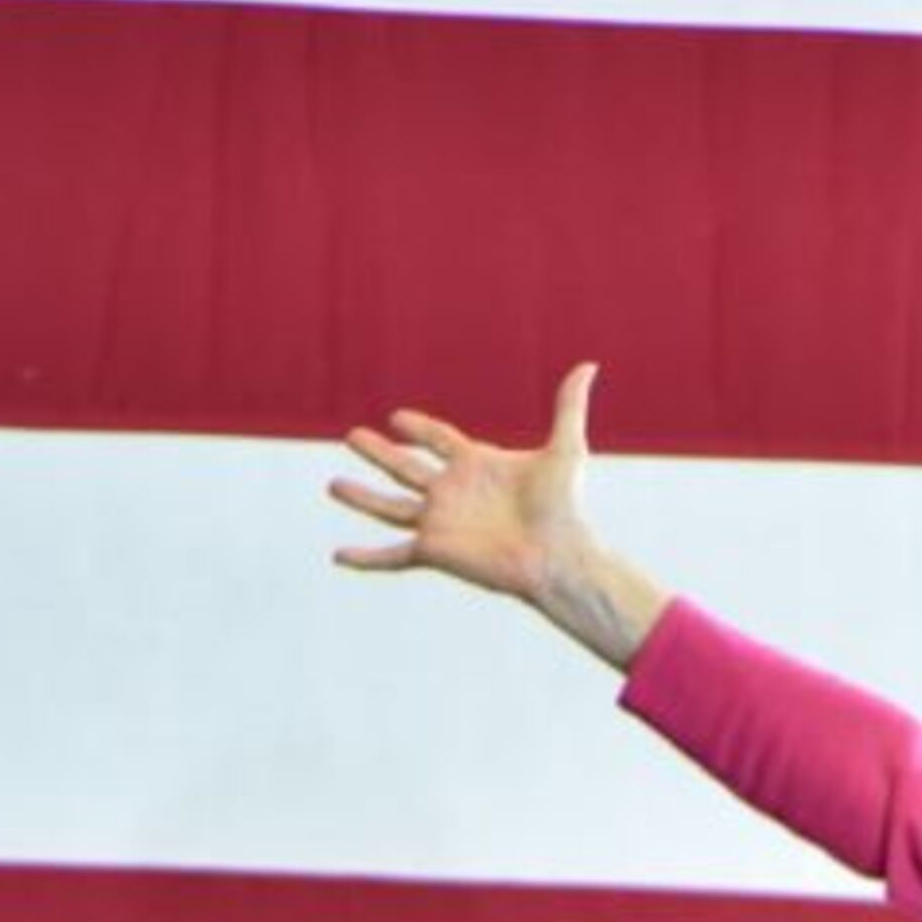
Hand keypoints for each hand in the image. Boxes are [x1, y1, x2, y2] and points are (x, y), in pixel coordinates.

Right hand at [331, 362, 604, 603]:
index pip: (439, 439)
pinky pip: (390, 555)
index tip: (397, 418)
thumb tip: (589, 364)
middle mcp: (453, 492)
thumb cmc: (564, 506)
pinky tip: (339, 557)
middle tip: (351, 436)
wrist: (558, 554)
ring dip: (361, 497)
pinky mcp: (433, 550)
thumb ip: (568, 406)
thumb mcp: (565, 449)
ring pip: (389, 506)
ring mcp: (440, 522)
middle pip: (405, 467)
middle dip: (379, 453)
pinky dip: (364, 558)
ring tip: (332, 485)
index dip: (418, 428)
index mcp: (476, 465)